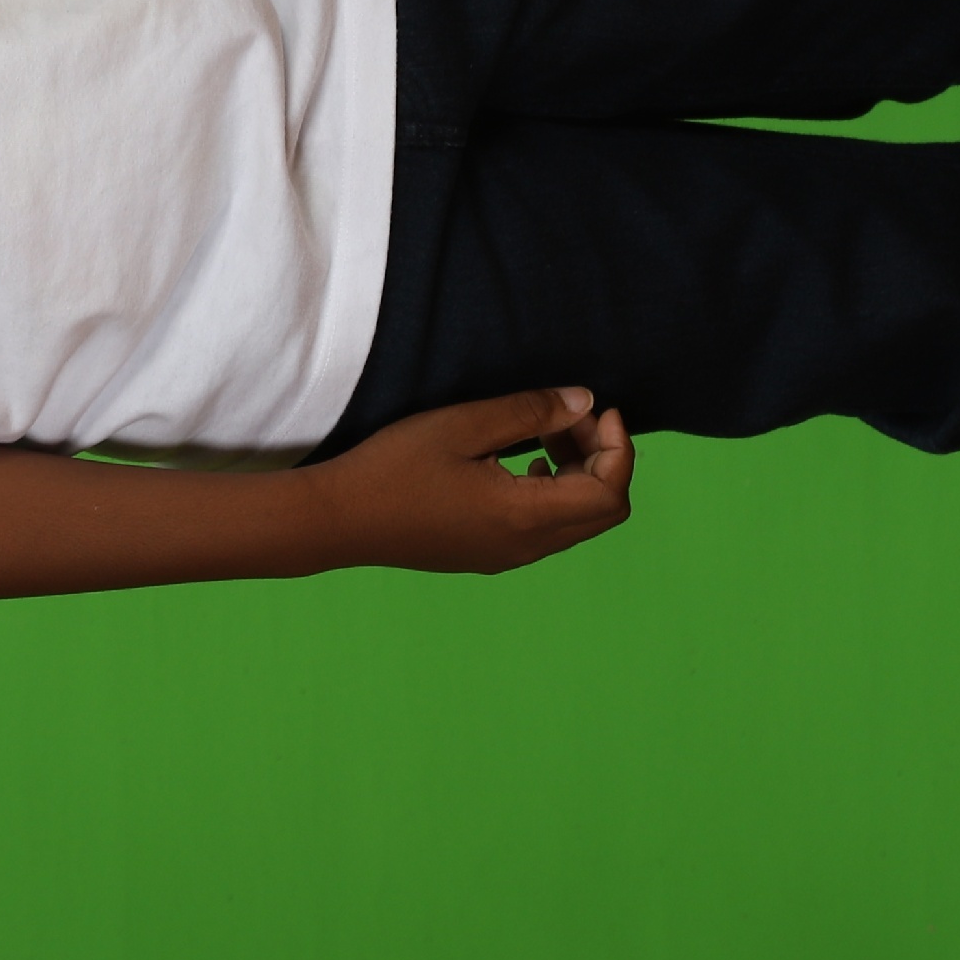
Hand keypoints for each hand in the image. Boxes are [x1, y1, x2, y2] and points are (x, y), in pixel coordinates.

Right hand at [301, 387, 633, 573]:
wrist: (340, 520)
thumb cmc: (394, 468)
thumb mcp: (462, 425)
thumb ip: (529, 412)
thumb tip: (584, 403)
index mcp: (525, 515)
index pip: (609, 493)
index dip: (619, 448)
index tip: (599, 409)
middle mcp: (526, 546)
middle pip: (601, 511)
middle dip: (601, 458)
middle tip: (569, 416)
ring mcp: (507, 556)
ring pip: (576, 521)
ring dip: (576, 474)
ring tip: (542, 432)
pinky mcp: (488, 555)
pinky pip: (546, 529)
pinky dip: (553, 492)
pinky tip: (519, 461)